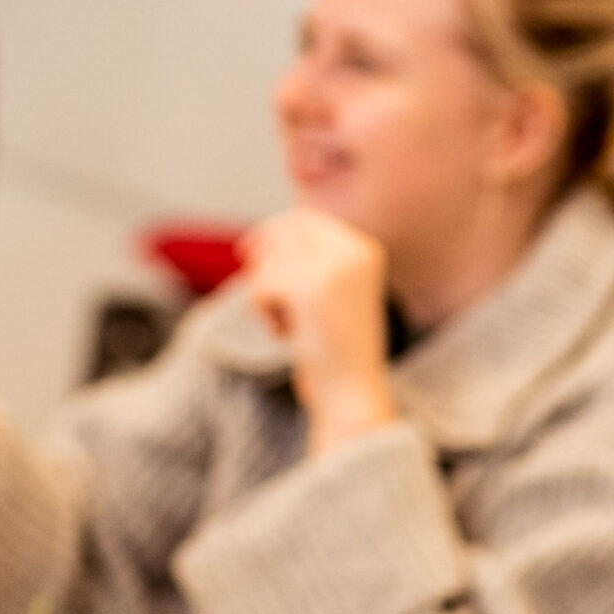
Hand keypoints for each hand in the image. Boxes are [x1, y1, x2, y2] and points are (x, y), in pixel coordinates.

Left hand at [241, 207, 394, 456]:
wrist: (351, 394)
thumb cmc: (335, 351)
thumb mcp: (331, 296)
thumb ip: (308, 264)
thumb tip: (260, 240)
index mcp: (364, 250)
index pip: (305, 220)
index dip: (272, 232)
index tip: (248, 254)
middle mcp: (353, 252)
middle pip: (283, 233)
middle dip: (264, 260)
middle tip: (264, 297)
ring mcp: (334, 269)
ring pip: (269, 260)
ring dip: (264, 293)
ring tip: (285, 324)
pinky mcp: (311, 290)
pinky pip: (262, 284)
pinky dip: (262, 309)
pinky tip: (282, 333)